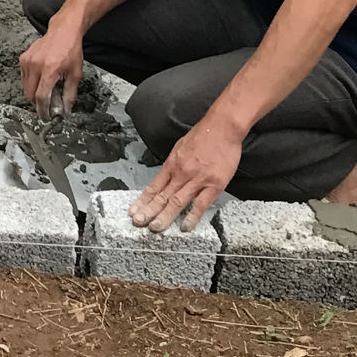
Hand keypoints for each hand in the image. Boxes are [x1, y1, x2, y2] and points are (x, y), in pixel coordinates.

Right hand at [18, 23, 86, 117]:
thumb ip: (69, 94)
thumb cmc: (71, 50)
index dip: (43, 110)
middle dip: (38, 104)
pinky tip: (41, 81)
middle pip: (30, 94)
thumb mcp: (75, 74)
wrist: (63, 31)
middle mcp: (35, 65)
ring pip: (25, 87)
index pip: (41, 97)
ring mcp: (27, 61)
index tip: (46, 117)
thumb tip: (65, 110)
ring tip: (45, 93)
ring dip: (33, 95)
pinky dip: (30, 84)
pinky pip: (24, 78)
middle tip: (47, 107)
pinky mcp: (23, 58)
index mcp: (50, 70)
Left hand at [129, 119, 244, 232]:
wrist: (222, 128)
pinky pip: (201, 204)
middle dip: (149, 211)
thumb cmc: (203, 135)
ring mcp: (197, 180)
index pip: (154, 186)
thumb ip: (174, 164)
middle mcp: (181, 173)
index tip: (134, 211)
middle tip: (138, 223)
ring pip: (177, 201)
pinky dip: (192, 216)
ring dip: (165, 216)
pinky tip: (184, 226)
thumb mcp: (180, 147)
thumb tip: (167, 176)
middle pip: (162, 196)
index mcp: (172, 164)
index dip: (143, 200)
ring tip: (155, 228)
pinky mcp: (214, 184)